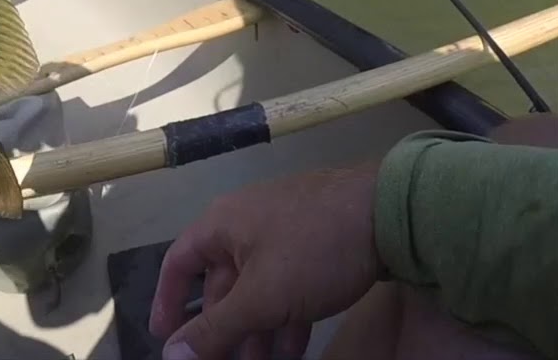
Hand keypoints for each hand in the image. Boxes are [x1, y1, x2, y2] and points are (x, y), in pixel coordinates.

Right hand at [149, 163, 382, 359]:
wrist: (391, 211)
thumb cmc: (313, 249)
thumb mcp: (262, 297)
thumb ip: (215, 329)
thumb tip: (169, 354)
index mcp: (220, 225)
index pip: (178, 264)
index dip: (167, 303)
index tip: (166, 339)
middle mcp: (244, 224)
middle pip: (221, 283)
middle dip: (224, 330)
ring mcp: (282, 231)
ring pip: (258, 288)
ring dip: (256, 330)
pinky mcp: (315, 242)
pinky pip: (287, 284)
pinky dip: (285, 316)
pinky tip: (295, 347)